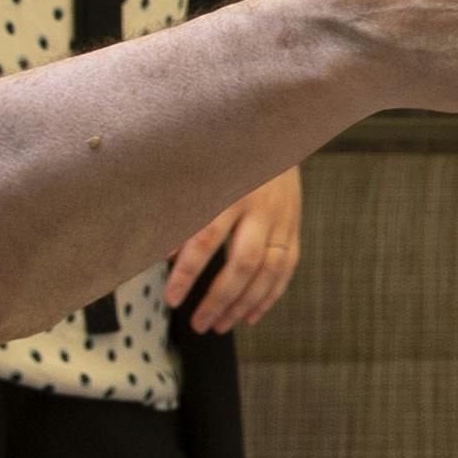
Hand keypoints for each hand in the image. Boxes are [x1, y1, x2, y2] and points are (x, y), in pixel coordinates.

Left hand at [165, 165, 302, 335]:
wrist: (276, 132)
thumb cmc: (226, 155)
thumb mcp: (199, 175)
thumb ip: (182, 212)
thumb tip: (162, 254)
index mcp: (230, 192)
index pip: (206, 240)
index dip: (188, 273)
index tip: (172, 299)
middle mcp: (260, 208)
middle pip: (243, 263)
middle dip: (220, 299)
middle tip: (199, 324)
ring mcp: (282, 219)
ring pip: (268, 271)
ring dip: (245, 303)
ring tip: (221, 325)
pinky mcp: (295, 226)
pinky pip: (287, 267)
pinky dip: (270, 295)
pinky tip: (252, 314)